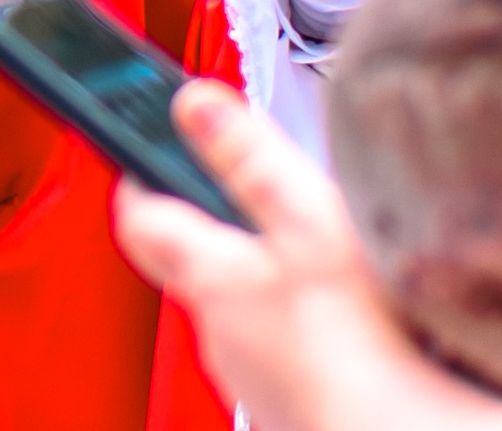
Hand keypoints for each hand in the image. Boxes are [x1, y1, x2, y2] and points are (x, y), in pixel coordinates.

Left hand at [113, 82, 501, 430]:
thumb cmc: (362, 347)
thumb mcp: (309, 225)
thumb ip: (248, 160)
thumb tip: (191, 101)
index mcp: (212, 278)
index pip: (141, 218)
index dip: (139, 177)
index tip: (143, 151)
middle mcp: (219, 334)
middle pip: (193, 265)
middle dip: (215, 228)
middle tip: (243, 193)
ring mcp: (254, 378)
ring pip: (243, 311)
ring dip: (267, 283)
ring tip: (317, 260)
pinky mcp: (293, 407)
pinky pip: (285, 353)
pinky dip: (306, 331)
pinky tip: (350, 325)